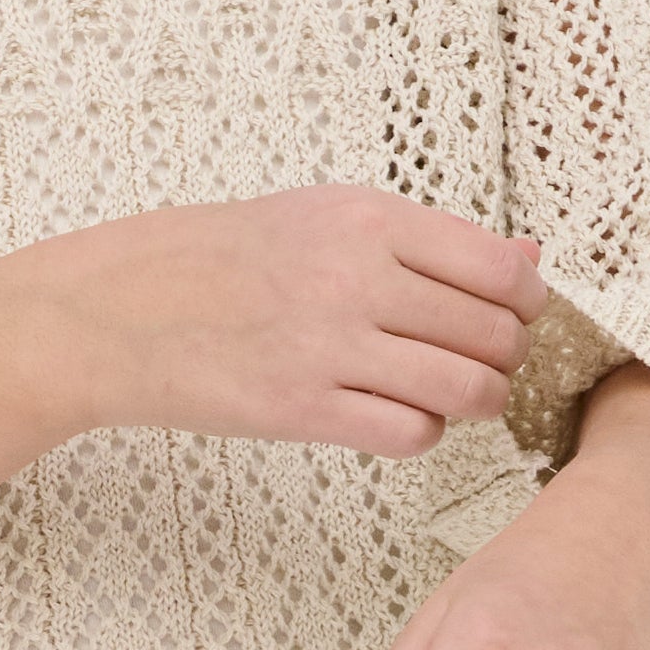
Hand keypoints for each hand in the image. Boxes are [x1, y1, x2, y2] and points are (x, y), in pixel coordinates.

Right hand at [18, 187, 546, 457]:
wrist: (120, 309)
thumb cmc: (223, 257)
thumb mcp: (324, 215)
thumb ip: (429, 240)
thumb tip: (529, 259)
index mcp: (367, 218)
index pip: (501, 268)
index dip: (525, 302)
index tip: (512, 314)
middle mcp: (356, 276)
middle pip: (494, 333)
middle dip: (502, 356)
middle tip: (477, 359)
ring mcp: (330, 345)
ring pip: (467, 389)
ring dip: (474, 400)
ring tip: (448, 393)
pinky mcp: (304, 408)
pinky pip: (413, 434)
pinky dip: (421, 432)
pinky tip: (394, 414)